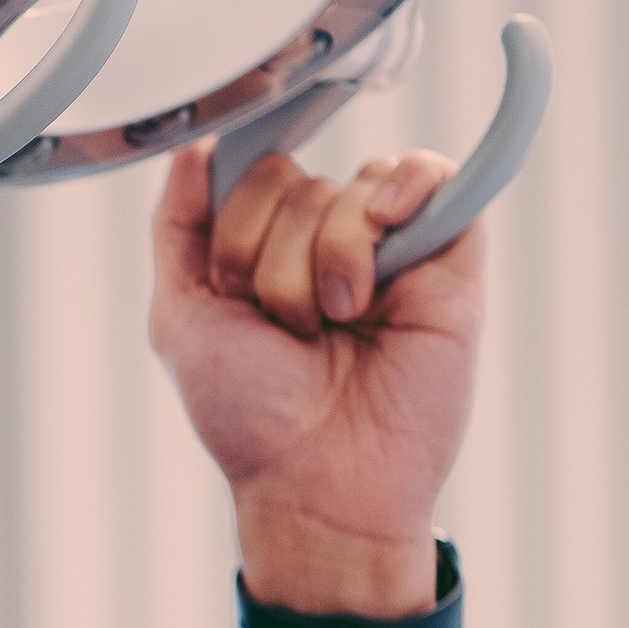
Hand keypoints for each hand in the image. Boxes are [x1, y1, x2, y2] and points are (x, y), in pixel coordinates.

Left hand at [149, 140, 485, 609]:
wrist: (318, 482)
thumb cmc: (251, 417)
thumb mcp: (182, 317)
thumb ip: (177, 227)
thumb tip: (196, 146)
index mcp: (268, 247)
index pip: (248, 175)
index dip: (235, 234)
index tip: (236, 297)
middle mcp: (329, 238)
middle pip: (296, 181)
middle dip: (273, 262)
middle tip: (290, 328)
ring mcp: (392, 245)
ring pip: (353, 186)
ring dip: (327, 263)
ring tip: (336, 324)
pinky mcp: (451, 258)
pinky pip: (433, 176)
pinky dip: (405, 191)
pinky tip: (384, 242)